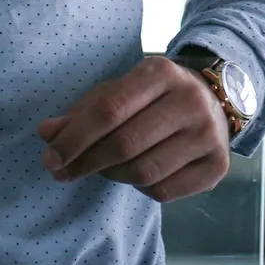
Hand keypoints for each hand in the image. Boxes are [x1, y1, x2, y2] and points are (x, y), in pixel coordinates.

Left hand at [37, 56, 231, 202]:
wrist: (215, 101)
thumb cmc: (153, 98)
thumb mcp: (119, 92)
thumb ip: (82, 113)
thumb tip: (47, 133)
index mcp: (161, 73)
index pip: (109, 110)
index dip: (75, 138)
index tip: (51, 157)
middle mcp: (190, 101)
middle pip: (125, 145)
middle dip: (86, 163)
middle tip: (62, 172)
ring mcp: (208, 135)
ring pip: (143, 172)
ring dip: (111, 176)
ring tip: (102, 169)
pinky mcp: (217, 166)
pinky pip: (164, 191)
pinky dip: (140, 188)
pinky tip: (137, 174)